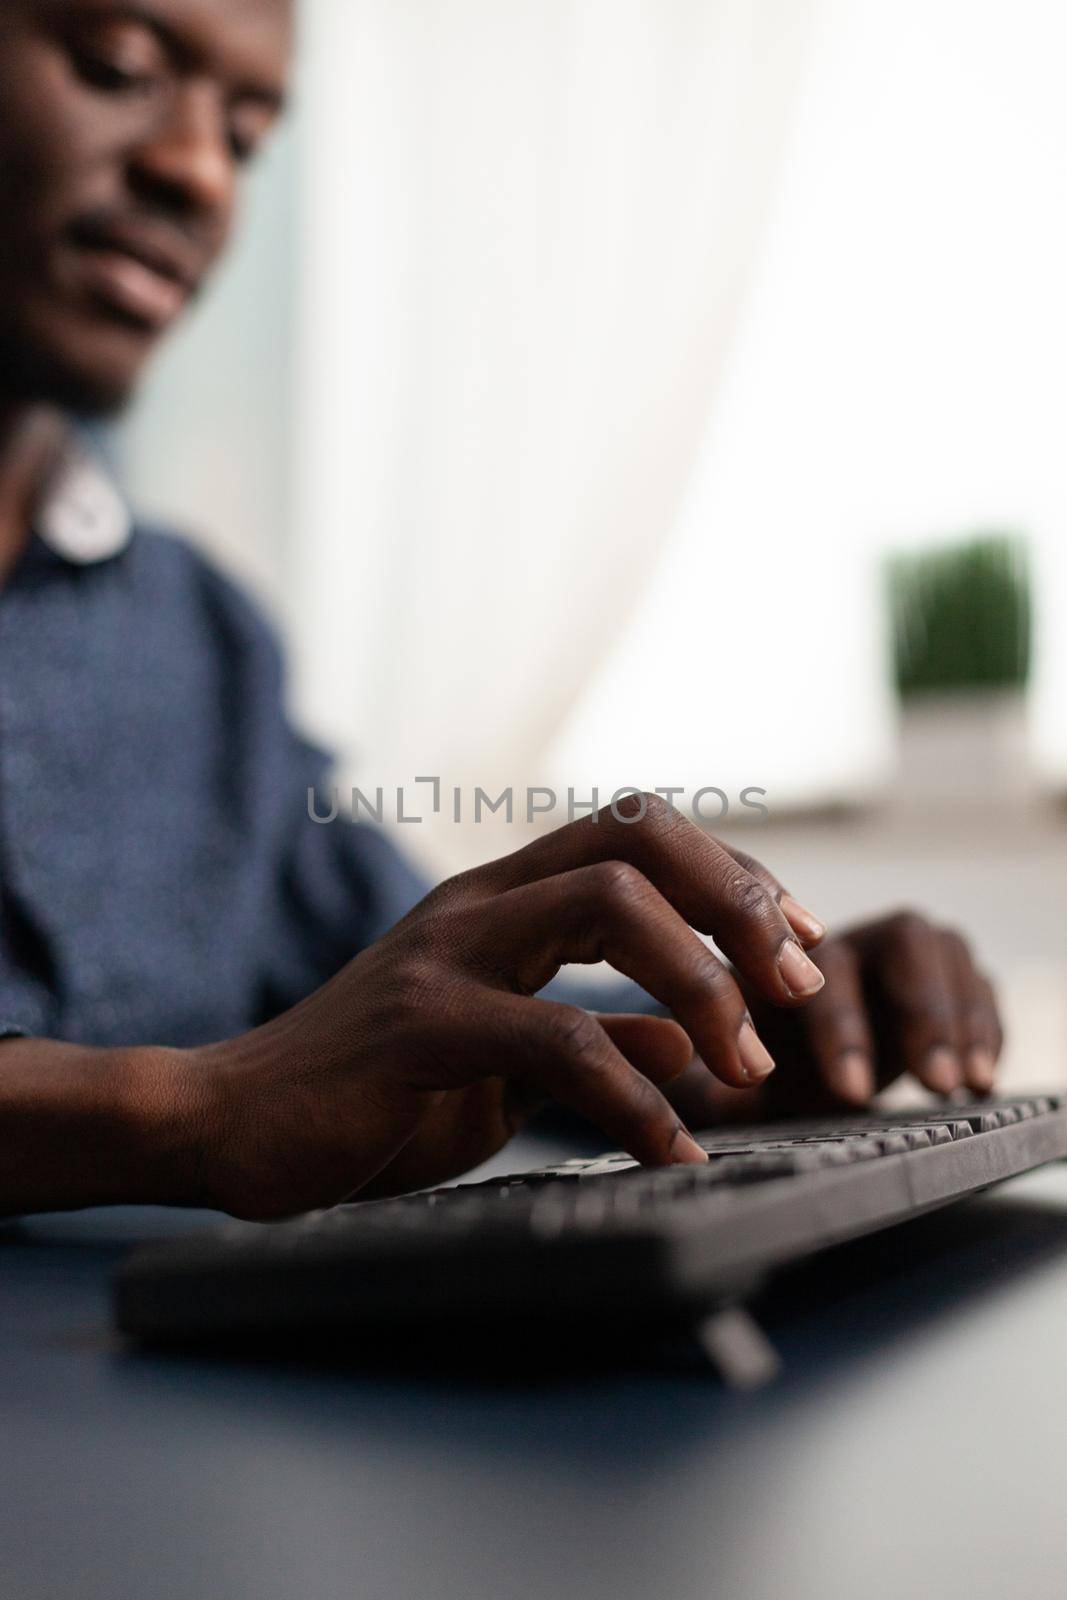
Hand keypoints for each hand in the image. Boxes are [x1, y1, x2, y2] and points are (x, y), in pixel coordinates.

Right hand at [189, 795, 826, 1217]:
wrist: (236, 1123)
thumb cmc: (373, 1090)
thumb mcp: (503, 1059)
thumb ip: (593, 1035)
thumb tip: (688, 1045)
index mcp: (504, 901)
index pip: (640, 837)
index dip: (733, 876)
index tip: (797, 944)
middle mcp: (481, 903)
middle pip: (638, 838)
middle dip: (738, 900)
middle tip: (797, 985)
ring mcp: (447, 953)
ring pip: (609, 905)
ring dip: (703, 983)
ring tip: (751, 1068)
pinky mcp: (420, 1025)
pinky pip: (557, 1040)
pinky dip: (635, 1097)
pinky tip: (672, 1148)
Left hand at [667, 909, 1003, 1127]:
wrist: (800, 1069)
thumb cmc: (754, 1073)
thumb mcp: (724, 1082)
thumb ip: (708, 1096)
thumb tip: (679, 1135)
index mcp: (780, 953)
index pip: (815, 968)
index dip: (838, 1026)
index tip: (850, 1092)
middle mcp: (846, 938)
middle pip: (899, 939)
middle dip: (920, 1011)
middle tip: (933, 1083)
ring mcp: (901, 952)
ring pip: (943, 950)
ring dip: (960, 1017)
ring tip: (965, 1084)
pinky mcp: (947, 975)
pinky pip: (978, 982)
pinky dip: (987, 1026)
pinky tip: (982, 1078)